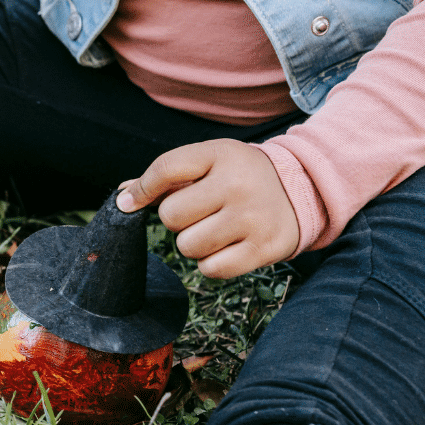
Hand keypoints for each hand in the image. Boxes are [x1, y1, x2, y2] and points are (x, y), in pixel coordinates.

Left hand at [116, 139, 299, 278]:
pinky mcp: (264, 248)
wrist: (302, 189)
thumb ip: (164, 177)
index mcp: (220, 154)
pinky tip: (228, 245)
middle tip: (199, 213)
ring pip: (188, 245)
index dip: (140, 189)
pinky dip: (211, 263)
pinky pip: (210, 269)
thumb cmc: (238, 177)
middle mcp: (238, 184)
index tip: (130, 202)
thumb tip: (122, 198)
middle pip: (171, 215)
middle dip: (177, 219)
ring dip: (193, 243)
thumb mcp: (207, 162)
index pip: (165, 169)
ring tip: (216, 228)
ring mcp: (253, 217)